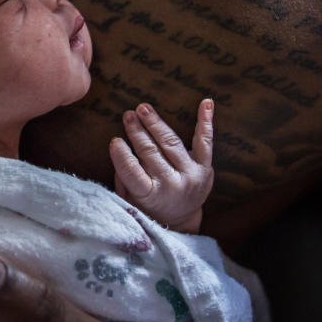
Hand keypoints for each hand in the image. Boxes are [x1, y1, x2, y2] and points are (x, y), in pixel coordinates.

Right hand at [109, 99, 214, 233]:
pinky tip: (206, 103)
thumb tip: (121, 147)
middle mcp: (173, 185)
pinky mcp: (205, 168)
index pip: (133, 172)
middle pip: (151, 153)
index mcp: (150, 196)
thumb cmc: (148, 204)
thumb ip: (124, 175)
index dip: (122, 155)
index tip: (115, 140)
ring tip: (143, 109)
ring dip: (156, 123)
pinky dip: (205, 121)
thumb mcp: (130, 198)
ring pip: (171, 143)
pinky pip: (205, 142)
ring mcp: (191, 175)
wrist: (181, 218)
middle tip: (128, 115)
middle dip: (137, 132)